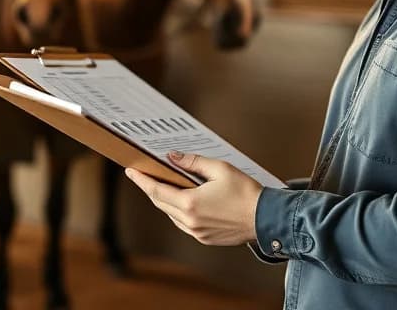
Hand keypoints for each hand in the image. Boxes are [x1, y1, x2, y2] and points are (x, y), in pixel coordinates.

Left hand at [124, 150, 262, 245]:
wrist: (266, 218)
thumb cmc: (245, 192)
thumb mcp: (220, 169)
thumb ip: (193, 162)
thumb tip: (172, 157)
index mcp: (190, 203)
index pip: (156, 190)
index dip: (142, 180)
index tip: (131, 171)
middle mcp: (189, 221)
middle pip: (161, 202)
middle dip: (151, 188)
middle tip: (144, 175)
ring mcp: (196, 232)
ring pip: (171, 214)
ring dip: (165, 200)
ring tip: (164, 185)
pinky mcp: (204, 238)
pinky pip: (182, 223)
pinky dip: (178, 211)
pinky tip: (183, 200)